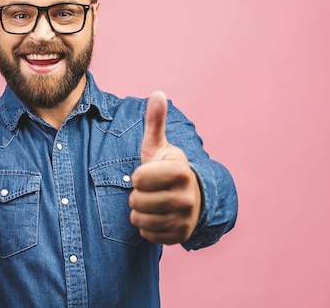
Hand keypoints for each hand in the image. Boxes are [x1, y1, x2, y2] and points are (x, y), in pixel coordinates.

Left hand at [129, 92, 200, 243]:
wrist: (193, 198)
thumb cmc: (167, 169)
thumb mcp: (160, 147)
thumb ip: (156, 122)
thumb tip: (158, 93)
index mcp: (179, 172)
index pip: (138, 179)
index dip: (138, 176)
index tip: (149, 174)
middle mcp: (185, 197)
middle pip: (136, 201)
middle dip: (137, 196)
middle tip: (150, 191)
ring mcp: (184, 219)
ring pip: (139, 220)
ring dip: (139, 213)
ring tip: (152, 203)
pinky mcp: (180, 236)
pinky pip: (146, 234)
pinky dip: (147, 227)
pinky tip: (157, 217)